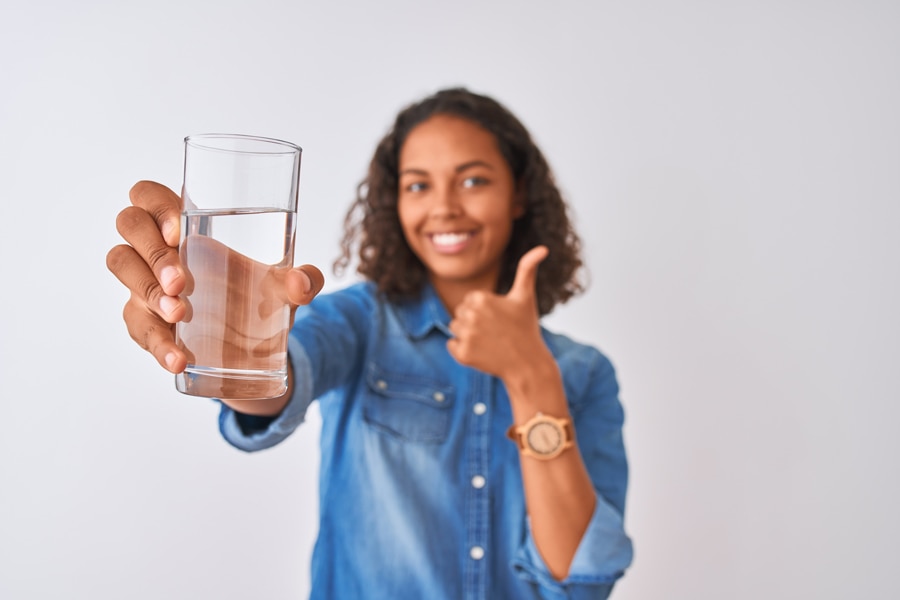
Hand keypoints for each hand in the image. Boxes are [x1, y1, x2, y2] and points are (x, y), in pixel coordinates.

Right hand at [106, 181, 323, 373]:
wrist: (253, 347)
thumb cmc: (258, 295)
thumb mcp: (285, 288)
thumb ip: (303, 280)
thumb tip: (300, 283)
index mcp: (187, 224)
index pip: (149, 195)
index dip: (155, 205)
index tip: (180, 231)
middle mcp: (158, 247)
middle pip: (129, 225)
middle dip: (152, 251)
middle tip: (182, 281)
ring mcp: (144, 282)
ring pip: (122, 266)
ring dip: (147, 290)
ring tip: (179, 314)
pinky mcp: (142, 320)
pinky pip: (137, 326)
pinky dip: (158, 344)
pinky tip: (178, 358)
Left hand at [447, 246, 551, 380]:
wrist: (527, 364)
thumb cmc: (526, 328)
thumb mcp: (525, 296)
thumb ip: (527, 269)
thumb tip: (543, 247)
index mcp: (481, 298)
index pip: (469, 300)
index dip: (484, 310)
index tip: (499, 318)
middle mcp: (470, 315)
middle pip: (459, 314)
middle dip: (474, 322)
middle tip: (496, 331)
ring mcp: (466, 336)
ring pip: (454, 329)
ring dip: (468, 335)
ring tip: (489, 341)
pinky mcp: (462, 355)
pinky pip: (451, 346)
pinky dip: (463, 350)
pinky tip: (482, 352)